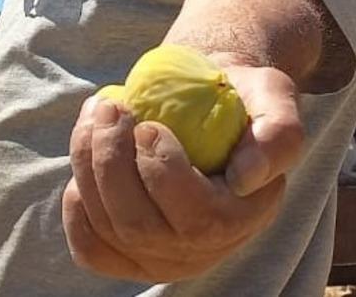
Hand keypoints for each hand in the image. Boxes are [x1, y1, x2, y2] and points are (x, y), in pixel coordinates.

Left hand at [62, 63, 303, 281]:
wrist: (206, 106)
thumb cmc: (238, 100)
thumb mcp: (273, 98)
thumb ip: (279, 133)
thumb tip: (244, 178)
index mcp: (241, 218)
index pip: (195, 216)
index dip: (161, 169)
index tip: (148, 124)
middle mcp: (201, 251)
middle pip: (138, 225)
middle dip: (111, 159)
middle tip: (111, 106)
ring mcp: (160, 257)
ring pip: (107, 228)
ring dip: (87, 162)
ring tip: (98, 113)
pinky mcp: (125, 253)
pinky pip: (90, 247)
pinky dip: (76, 202)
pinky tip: (86, 155)